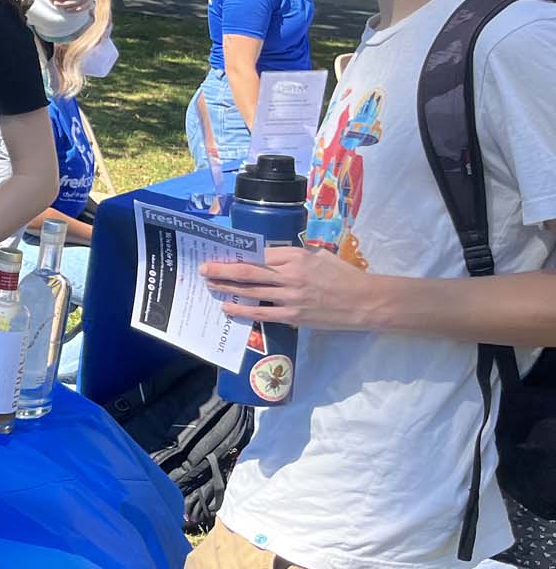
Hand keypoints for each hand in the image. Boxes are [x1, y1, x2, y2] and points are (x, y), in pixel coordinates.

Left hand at [200, 246, 381, 330]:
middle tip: (203, 268)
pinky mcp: (293, 315)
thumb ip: (294, 256)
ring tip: (209, 285)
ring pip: (251, 291)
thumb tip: (269, 256)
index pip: (259, 254)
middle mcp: (290, 275)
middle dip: (222, 269)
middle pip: (248, 271)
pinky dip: (242, 310)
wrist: (365, 302)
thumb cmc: (344, 275)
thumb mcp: (319, 256)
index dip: (238, 254)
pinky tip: (227, 307)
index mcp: (297, 256)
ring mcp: (290, 297)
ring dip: (227, 288)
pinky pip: (262, 313)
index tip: (221, 253)